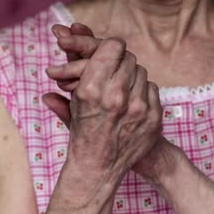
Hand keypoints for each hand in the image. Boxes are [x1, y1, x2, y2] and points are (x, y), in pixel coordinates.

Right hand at [43, 23, 182, 184]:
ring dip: (131, 78)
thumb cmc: (82, 135)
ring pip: (142, 73)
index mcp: (92, 88)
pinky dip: (142, 93)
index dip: (110, 48)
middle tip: (112, 72)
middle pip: (129, 58)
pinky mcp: (153, 118)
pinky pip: (152, 90)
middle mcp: (116, 96)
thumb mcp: (71, 104)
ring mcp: (138, 108)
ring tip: (120, 90)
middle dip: (119, 64)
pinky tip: (132, 103)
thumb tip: (61, 43)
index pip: (113, 47)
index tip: (106, 54)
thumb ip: (68, 75)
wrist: (100, 169)